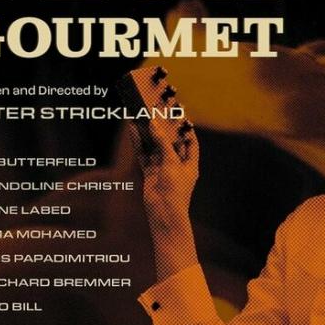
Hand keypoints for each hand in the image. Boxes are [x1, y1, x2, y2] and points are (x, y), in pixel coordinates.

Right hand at [124, 66, 198, 222]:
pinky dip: (139, 144)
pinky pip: (144, 155)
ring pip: (155, 148)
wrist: (164, 213)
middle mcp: (177, 166)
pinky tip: (134, 131)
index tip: (181, 115)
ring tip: (143, 117)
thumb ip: (162, 142)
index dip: (186, 129)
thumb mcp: (171, 162)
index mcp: (190, 164)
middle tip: (158, 112)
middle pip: (171, 143)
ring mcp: (163, 170)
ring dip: (149, 135)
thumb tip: (155, 124)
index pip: (191, 143)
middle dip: (165, 129)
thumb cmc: (175, 190)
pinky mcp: (150, 174)